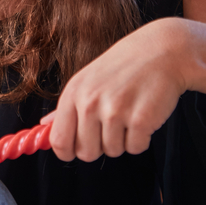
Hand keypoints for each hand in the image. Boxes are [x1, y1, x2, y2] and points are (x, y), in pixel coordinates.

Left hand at [41, 18, 191, 162]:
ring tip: (129, 114)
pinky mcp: (140, 120)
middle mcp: (90, 103)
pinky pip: (136, 148)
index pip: (59, 140)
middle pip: (86, 153)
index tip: (76, 150)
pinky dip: (142, 138)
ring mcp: (115, 111)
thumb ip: (66, 107)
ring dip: (123, 139)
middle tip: (111, 125)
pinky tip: (143, 116)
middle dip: (100, 146)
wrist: (161, 51)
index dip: (67, 151)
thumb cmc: (123, 67)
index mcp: (73, 94)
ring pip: (113, 151)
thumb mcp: (87, 80)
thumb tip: (44, 126)